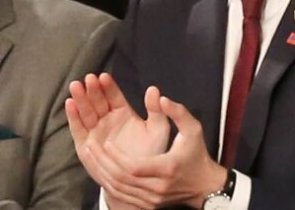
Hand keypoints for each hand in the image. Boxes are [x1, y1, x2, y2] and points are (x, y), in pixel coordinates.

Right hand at [66, 73, 170, 209]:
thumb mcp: (157, 131)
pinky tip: (70, 104)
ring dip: (80, 99)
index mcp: (122, 112)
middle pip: (97, 101)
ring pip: (86, 111)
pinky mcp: (85, 144)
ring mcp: (95, 130)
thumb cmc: (149, 155)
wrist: (138, 182)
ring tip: (76, 86)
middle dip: (92, 89)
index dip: (108, 86)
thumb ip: (156, 111)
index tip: (104, 76)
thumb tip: (154, 89)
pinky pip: (78, 129)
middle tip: (89, 78)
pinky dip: (73, 117)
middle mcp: (106, 119)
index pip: (113, 96)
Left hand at [66, 74, 225, 209]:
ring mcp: (152, 199)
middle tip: (90, 144)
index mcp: (167, 169)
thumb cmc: (197, 153)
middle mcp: (158, 189)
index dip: (118, 156)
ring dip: (102, 170)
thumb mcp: (193, 129)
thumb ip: (178, 112)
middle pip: (123, 179)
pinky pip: (122, 195)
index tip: (106, 142)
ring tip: (89, 152)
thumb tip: (160, 96)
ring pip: (119, 189)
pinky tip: (99, 167)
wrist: (205, 185)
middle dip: (103, 162)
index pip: (135, 168)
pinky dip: (108, 181)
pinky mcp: (148, 204)